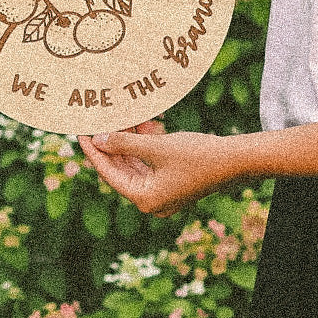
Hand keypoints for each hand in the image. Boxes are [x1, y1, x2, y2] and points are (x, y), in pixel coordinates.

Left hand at [78, 124, 231, 216]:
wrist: (236, 160)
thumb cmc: (197, 155)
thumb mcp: (156, 146)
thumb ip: (124, 143)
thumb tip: (98, 140)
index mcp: (145, 199)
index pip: (110, 174)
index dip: (94, 152)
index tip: (81, 134)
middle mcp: (152, 201)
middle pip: (122, 169)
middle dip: (112, 143)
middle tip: (97, 123)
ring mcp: (163, 192)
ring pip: (137, 163)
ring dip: (130, 140)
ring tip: (121, 116)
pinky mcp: (173, 181)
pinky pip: (151, 161)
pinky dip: (145, 144)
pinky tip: (143, 122)